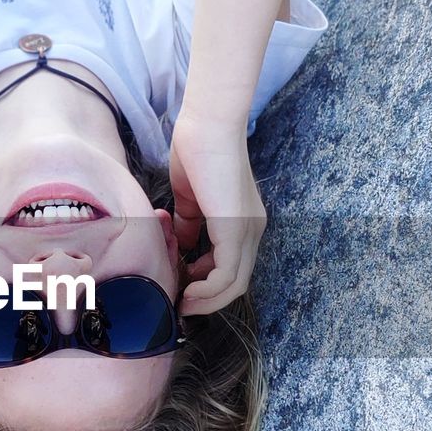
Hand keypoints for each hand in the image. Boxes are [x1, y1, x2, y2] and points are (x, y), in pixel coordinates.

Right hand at [168, 114, 266, 315]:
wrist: (207, 126)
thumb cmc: (196, 151)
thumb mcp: (189, 198)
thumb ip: (189, 224)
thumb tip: (183, 246)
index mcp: (243, 222)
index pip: (231, 267)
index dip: (205, 284)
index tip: (179, 286)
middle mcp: (252, 230)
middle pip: (236, 283)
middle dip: (206, 299)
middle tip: (179, 304)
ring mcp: (247, 231)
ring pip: (234, 284)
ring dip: (206, 299)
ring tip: (180, 302)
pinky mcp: (236, 230)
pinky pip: (227, 275)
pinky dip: (207, 289)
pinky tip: (187, 290)